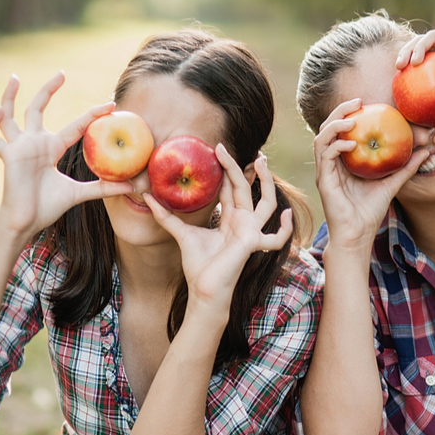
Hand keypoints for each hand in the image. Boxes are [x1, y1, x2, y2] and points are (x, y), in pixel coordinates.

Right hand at [0, 72, 133, 239]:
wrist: (25, 221)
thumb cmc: (47, 207)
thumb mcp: (79, 193)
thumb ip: (102, 188)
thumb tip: (131, 187)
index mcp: (52, 148)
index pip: (75, 126)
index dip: (92, 115)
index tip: (109, 103)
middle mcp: (35, 142)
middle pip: (38, 108)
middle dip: (48, 90)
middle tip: (62, 73)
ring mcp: (19, 147)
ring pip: (10, 116)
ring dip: (9, 97)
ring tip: (14, 77)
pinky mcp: (7, 156)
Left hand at [146, 146, 293, 310]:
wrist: (203, 288)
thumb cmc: (198, 265)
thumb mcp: (181, 234)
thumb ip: (166, 216)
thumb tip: (147, 197)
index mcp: (231, 218)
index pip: (230, 188)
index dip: (225, 169)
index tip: (217, 149)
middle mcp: (243, 222)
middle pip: (245, 188)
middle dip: (238, 166)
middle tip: (225, 147)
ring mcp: (251, 231)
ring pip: (266, 202)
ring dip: (266, 181)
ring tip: (261, 161)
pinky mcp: (252, 243)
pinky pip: (276, 238)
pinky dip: (285, 229)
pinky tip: (286, 215)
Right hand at [312, 98, 430, 255]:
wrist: (357, 235)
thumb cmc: (371, 212)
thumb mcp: (392, 184)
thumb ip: (406, 167)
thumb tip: (426, 150)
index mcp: (343, 161)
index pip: (342, 130)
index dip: (350, 113)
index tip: (366, 103)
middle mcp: (331, 163)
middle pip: (328, 128)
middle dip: (340, 111)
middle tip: (358, 101)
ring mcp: (325, 171)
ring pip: (321, 137)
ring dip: (334, 124)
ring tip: (352, 118)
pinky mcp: (323, 180)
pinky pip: (325, 155)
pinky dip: (336, 145)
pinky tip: (350, 144)